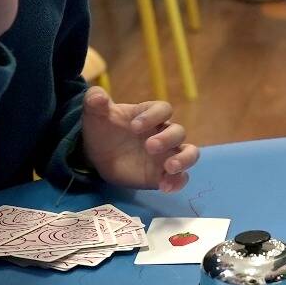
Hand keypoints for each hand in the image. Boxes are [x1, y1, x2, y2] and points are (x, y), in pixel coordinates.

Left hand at [79, 86, 197, 190]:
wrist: (98, 156)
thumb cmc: (103, 129)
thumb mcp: (95, 114)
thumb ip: (96, 102)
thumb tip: (97, 96)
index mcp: (151, 114)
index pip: (163, 109)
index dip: (152, 116)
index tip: (133, 127)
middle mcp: (164, 133)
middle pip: (178, 132)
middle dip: (167, 139)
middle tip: (149, 147)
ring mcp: (167, 155)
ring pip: (189, 153)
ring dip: (183, 160)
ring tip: (169, 168)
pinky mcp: (163, 174)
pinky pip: (180, 177)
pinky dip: (177, 182)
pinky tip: (164, 188)